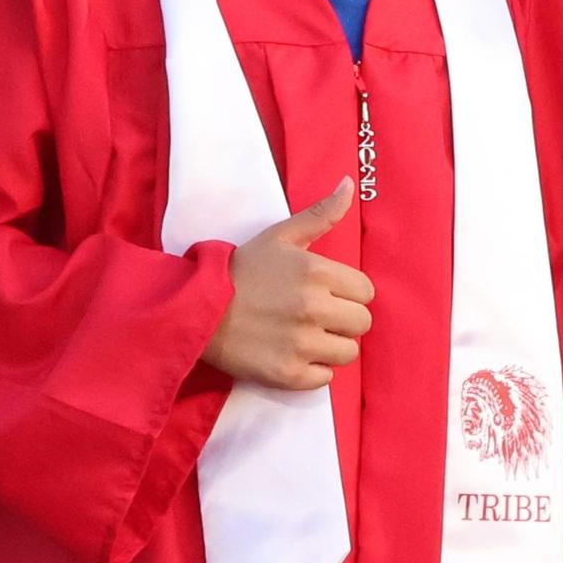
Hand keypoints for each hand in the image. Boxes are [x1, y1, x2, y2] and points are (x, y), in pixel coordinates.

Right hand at [201, 179, 374, 390]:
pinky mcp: (287, 374)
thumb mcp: (281, 236)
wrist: (197, 308)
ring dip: (331, 346)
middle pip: (362, 323)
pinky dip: (313, 370)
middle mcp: (313, 308)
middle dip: (344, 319)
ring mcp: (301, 344)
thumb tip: (350, 184)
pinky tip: (293, 354)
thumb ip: (321, 214)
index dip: (349, 292)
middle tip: (317, 315)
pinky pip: (325, 378)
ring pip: (348, 353)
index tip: (328, 292)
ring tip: (305, 335)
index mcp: (317, 273)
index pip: (366, 291)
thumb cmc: (242, 270)